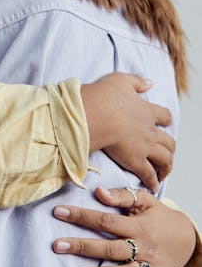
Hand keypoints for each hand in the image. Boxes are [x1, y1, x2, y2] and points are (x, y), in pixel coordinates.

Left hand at [52, 186, 195, 266]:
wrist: (188, 238)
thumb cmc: (160, 217)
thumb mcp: (145, 200)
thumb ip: (122, 195)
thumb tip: (98, 192)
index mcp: (137, 225)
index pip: (106, 220)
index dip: (81, 216)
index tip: (58, 212)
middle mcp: (142, 246)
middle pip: (110, 248)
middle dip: (83, 247)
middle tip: (58, 245)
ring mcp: (149, 265)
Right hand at [81, 73, 174, 191]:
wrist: (97, 113)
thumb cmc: (104, 96)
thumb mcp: (121, 80)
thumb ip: (137, 81)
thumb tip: (150, 83)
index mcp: (147, 111)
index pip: (164, 116)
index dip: (166, 120)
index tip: (167, 123)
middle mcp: (150, 130)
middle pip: (169, 141)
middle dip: (170, 148)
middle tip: (167, 153)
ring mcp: (145, 147)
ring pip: (165, 159)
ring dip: (166, 167)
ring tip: (163, 173)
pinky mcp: (136, 160)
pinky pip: (149, 174)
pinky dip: (153, 181)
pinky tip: (153, 186)